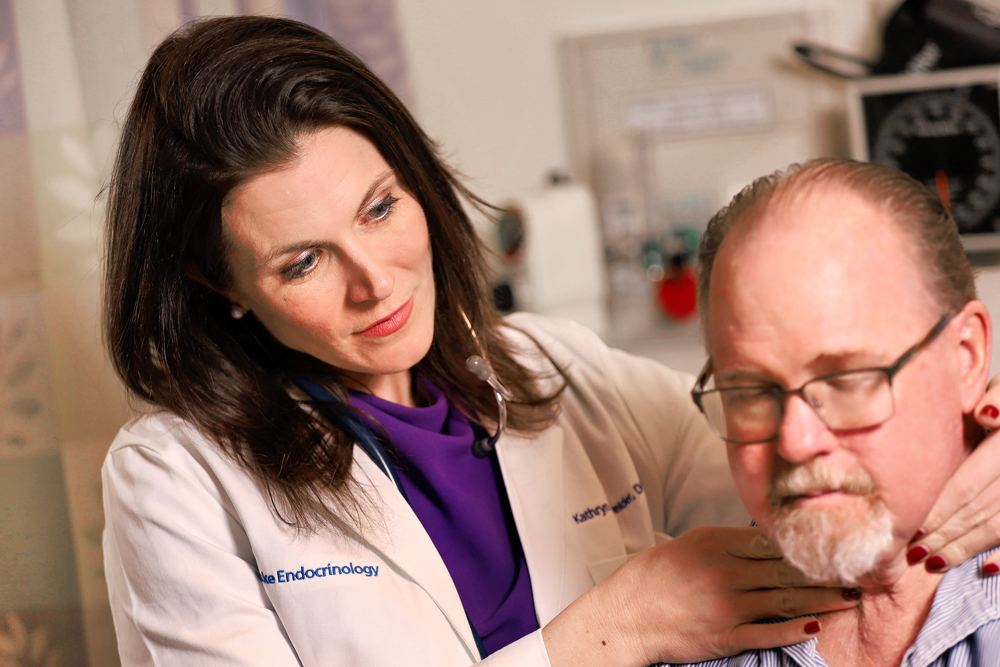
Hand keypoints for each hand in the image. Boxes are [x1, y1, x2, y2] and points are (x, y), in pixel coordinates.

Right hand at [541, 526, 860, 666]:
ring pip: (785, 599)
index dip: (806, 542)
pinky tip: (816, 626)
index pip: (771, 540)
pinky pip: (768, 632)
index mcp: (714, 542)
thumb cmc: (652, 578)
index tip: (833, 541)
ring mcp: (725, 605)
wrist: (624, 617)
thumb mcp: (688, 544)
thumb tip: (767, 538)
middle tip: (857, 569)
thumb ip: (727, 541)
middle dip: (825, 570)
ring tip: (849, 596)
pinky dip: (795, 629)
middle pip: (786, 568)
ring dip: (822, 599)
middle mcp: (723, 570)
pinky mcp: (724, 636)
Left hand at [906, 375, 999, 575]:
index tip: (912, 527)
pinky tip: (986, 568)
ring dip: (966, 547)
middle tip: (913, 552)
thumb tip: (984, 415)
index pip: (968, 486)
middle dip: (945, 534)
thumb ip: (998, 397)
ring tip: (934, 562)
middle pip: (981, 511)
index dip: (939, 509)